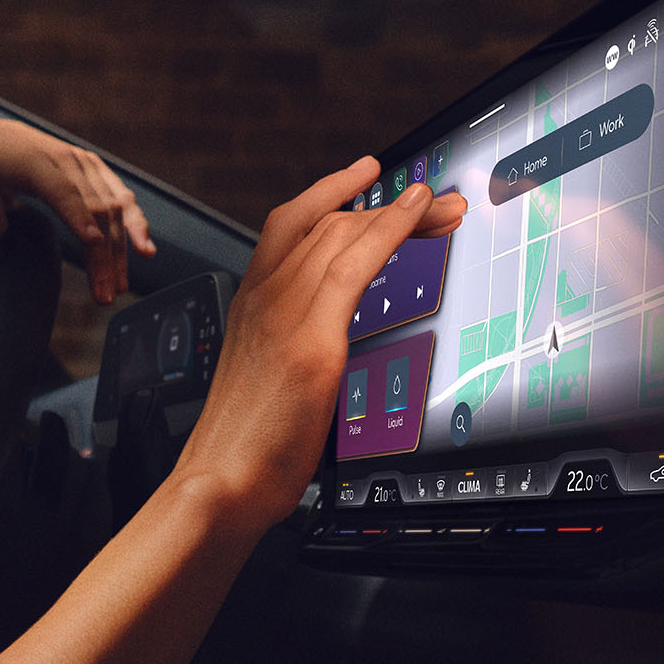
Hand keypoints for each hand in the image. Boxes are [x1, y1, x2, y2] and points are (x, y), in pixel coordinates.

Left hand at [0, 118, 155, 303]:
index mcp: (37, 162)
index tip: (93, 243)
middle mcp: (68, 160)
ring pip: (114, 208)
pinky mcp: (98, 173)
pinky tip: (144, 252)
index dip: (78, 216)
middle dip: (103, 255)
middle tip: (104, 295)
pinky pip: (122, 200)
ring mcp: (87, 165)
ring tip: (118, 288)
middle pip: (95, 208)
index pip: (61, 191)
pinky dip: (135, 225)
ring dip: (121, 250)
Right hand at [176, 157, 466, 528]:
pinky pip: (353, 264)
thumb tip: (322, 349)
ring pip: (343, 233)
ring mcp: (283, 313)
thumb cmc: (243, 446)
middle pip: (326, 223)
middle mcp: (263, 297)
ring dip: (402, 211)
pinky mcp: (309, 338)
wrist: (220, 481)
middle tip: (436, 205)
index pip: (293, 227)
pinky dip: (390, 228)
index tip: (370, 182)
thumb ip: (290, 350)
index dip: (334, 195)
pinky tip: (417, 213)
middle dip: (386, 206)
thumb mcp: (266, 383)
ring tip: (443, 207)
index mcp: (250, 306)